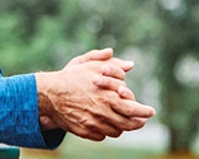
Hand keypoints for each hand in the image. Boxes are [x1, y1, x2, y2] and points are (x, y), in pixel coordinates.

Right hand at [35, 49, 154, 140]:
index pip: (133, 109)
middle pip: (128, 124)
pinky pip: (102, 135)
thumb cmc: (70, 77)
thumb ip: (111, 64)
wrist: (48, 94)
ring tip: (124, 120)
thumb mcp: (89, 65)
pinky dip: (107, 129)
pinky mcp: (85, 132)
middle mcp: (102, 113)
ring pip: (116, 131)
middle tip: (141, 120)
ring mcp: (93, 124)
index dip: (144, 111)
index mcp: (106, 96)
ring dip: (122, 126)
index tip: (150, 111)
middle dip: (138, 122)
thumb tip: (130, 64)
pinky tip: (106, 122)